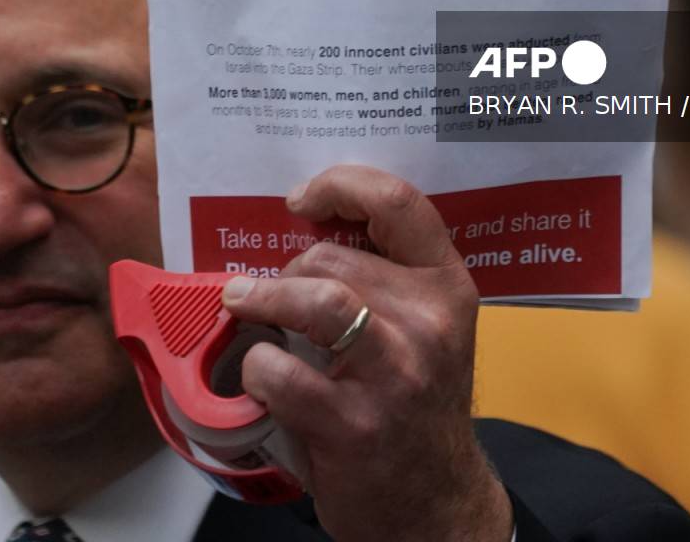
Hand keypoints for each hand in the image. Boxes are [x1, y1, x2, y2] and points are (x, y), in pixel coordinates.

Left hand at [222, 165, 510, 541]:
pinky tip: (264, 380)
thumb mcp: (422, 330)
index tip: (301, 200)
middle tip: (272, 298)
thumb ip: (382, 279)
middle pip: (332, 258)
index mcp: (447, 287)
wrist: (434, 503)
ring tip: (242, 306)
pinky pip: (281, 371)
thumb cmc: (412, 407)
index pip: (399, 202)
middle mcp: (431, 323)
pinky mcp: (355, 423)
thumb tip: (302, 229)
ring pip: (315, 298)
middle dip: (287, 273)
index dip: (341, 185)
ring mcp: (396, 373)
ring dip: (263, 299)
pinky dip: (257, 370)